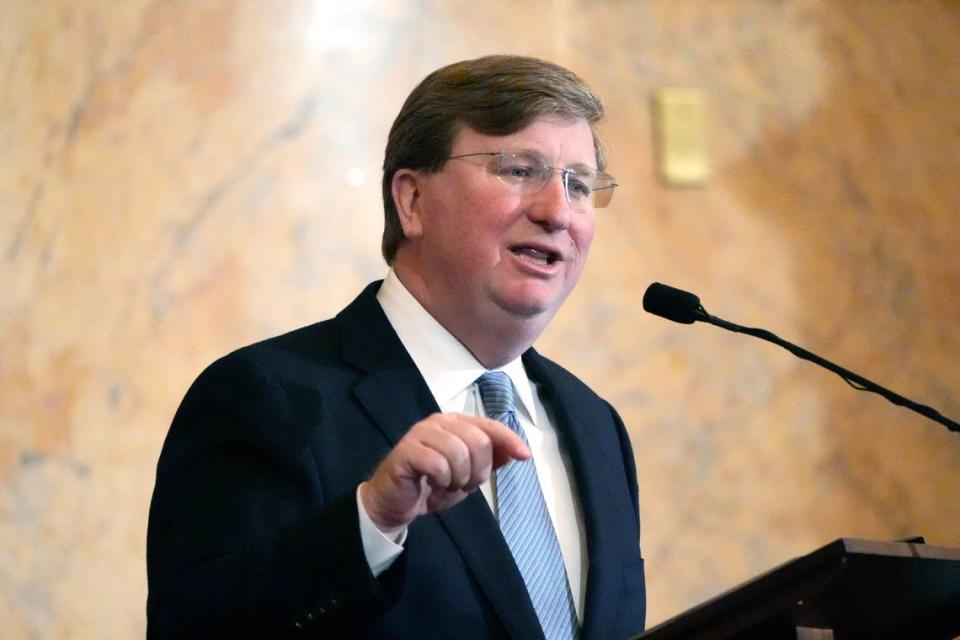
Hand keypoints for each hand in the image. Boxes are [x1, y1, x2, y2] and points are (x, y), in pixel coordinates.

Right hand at [359, 413, 529, 534]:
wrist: (396, 503)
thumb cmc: (432, 486)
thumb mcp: (469, 476)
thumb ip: (491, 461)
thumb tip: (517, 451)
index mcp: (455, 423)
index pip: (489, 426)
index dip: (509, 440)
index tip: (524, 456)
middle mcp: (439, 422)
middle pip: (477, 440)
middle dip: (478, 470)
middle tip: (464, 484)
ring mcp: (420, 433)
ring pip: (458, 452)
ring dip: (458, 478)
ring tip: (447, 485)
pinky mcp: (406, 450)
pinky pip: (438, 464)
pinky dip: (441, 480)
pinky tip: (432, 484)